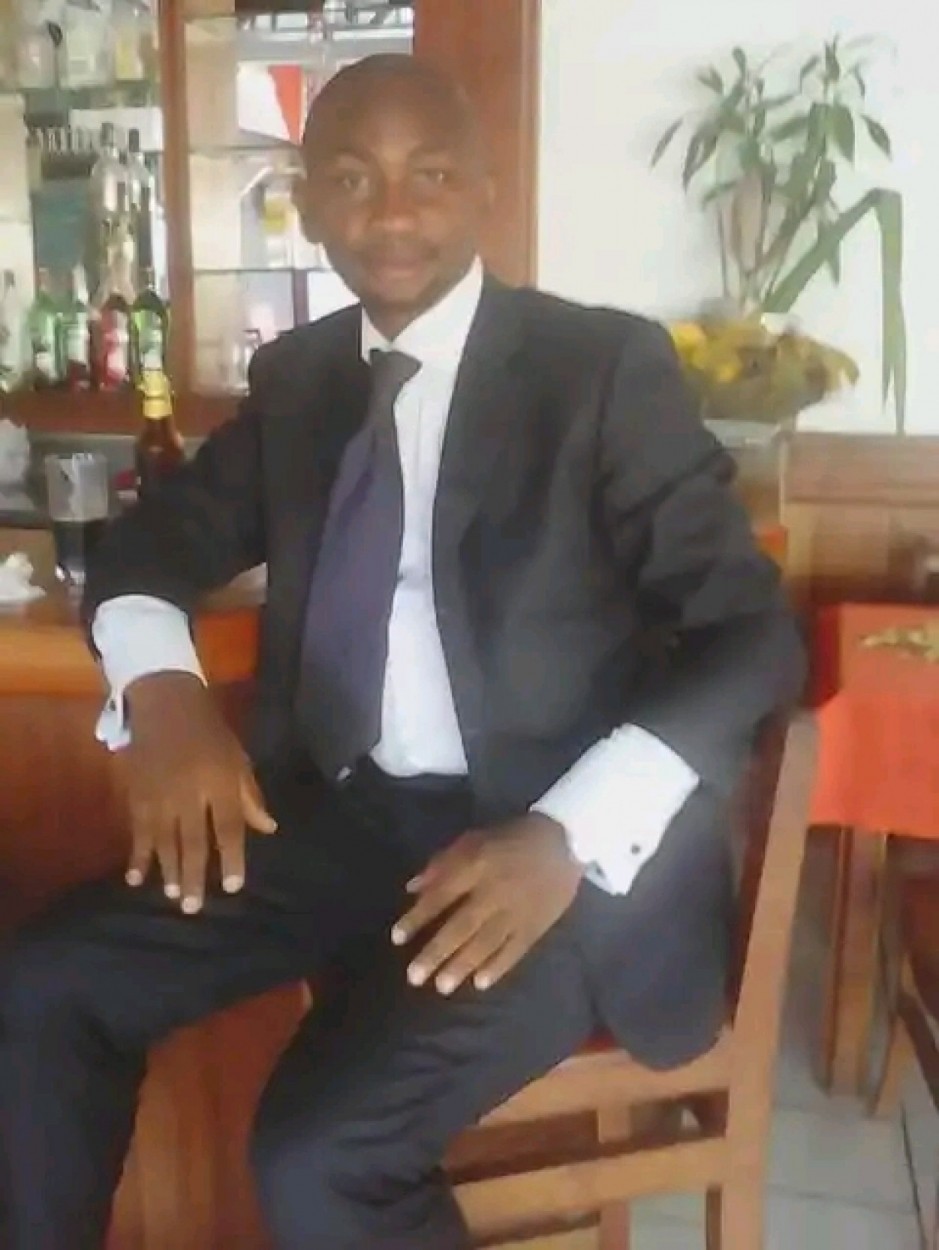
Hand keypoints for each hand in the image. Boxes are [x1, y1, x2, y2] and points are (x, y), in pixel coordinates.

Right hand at [120, 672, 276, 913]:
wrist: (165, 703)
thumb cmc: (209, 732)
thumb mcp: (237, 758)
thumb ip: (249, 796)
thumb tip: (268, 829)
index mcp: (219, 781)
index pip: (228, 827)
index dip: (232, 858)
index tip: (234, 887)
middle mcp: (189, 792)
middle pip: (193, 842)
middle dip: (194, 877)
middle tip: (193, 908)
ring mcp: (159, 794)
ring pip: (163, 841)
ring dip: (167, 871)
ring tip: (172, 897)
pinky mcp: (136, 794)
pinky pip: (136, 831)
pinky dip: (136, 856)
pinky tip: (135, 879)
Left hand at [391, 814, 582, 994]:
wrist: (564, 839)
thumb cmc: (510, 839)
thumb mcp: (473, 839)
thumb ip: (442, 863)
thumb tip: (412, 888)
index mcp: (476, 864)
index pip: (441, 895)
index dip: (418, 917)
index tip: (397, 938)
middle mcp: (495, 890)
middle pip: (461, 926)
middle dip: (437, 952)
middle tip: (415, 977)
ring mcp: (518, 910)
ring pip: (487, 942)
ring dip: (463, 965)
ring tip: (442, 986)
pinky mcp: (538, 924)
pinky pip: (516, 949)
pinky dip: (499, 966)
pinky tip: (480, 983)